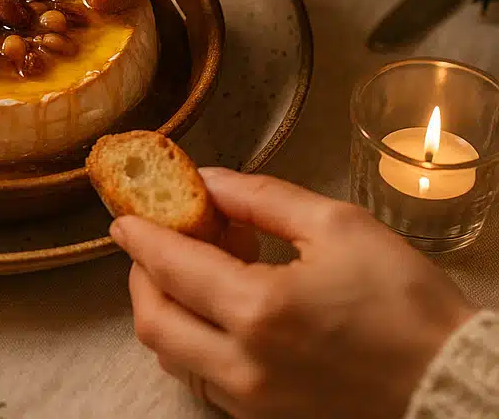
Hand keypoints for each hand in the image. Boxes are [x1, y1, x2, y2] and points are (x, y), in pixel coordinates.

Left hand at [114, 169, 472, 418]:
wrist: (454, 386)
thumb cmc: (403, 301)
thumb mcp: (336, 225)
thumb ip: (260, 197)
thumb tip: (208, 180)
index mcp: (259, 311)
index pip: (170, 267)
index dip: (139, 236)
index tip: (123, 216)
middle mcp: (243, 366)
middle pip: (154, 323)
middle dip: (140, 277)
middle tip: (153, 243)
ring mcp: (253, 402)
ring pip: (174, 356)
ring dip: (165, 310)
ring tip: (192, 270)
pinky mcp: (267, 418)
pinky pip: (205, 380)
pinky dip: (193, 341)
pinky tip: (220, 309)